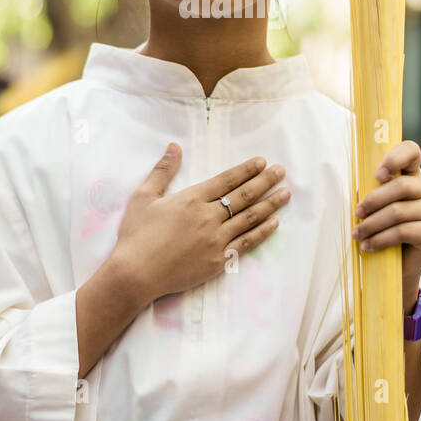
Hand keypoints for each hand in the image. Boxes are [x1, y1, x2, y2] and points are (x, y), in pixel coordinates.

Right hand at [111, 143, 289, 303]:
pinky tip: (274, 223)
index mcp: (192, 198)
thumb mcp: (144, 197)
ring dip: (270, 204)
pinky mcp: (218, 261)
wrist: (135, 273)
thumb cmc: (136, 235)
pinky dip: (262, 232)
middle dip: (265, 181)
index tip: (262, 162)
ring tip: (285, 194)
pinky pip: (246, 244)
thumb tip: (175, 146)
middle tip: (281, 171)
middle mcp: (208, 216)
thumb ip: (162, 171)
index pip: (226, 179)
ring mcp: (216, 240)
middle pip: (244, 195)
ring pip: (250, 218)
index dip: (246, 169)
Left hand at [350, 140, 420, 303]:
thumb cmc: (381, 229)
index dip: (395, 158)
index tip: (377, 175)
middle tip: (356, 214)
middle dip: (373, 200)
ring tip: (357, 234)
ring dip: (372, 225)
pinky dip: (381, 239)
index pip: (411, 152)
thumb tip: (356, 190)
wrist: (397, 265)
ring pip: (398, 212)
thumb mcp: (373, 207)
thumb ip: (369, 192)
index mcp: (411, 176)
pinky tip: (369, 246)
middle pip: (401, 186)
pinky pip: (403, 231)